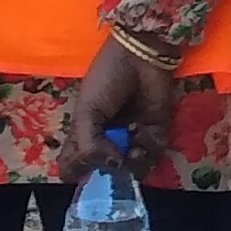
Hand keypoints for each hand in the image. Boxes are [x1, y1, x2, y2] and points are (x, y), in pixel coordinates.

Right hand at [53, 35, 179, 181]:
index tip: (85, 172)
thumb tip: (112, 168)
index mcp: (84, 136)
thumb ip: (89, 146)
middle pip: (106, 174)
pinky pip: (153, 154)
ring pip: (133, 170)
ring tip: (131, 148)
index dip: (78, 173)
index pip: (74, 166)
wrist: (140, 56)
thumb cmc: (106, 79)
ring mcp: (132, 139)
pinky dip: (147, 146)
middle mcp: (108, 142)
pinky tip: (140, 129)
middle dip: (110, 173)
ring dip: (132, 163)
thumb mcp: (86, 112)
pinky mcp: (156, 133)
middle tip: (113, 162)